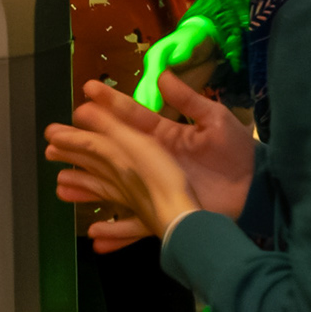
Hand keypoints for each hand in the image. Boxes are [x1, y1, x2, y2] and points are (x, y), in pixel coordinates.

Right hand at [43, 70, 254, 250]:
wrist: (258, 190)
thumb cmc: (239, 152)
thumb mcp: (215, 120)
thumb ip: (188, 100)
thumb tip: (162, 75)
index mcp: (164, 136)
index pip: (130, 117)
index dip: (109, 104)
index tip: (85, 93)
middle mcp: (154, 161)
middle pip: (111, 153)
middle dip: (82, 148)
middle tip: (52, 142)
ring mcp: (156, 188)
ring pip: (113, 188)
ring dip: (87, 188)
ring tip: (60, 186)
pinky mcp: (165, 212)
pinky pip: (133, 224)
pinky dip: (114, 232)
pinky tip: (93, 236)